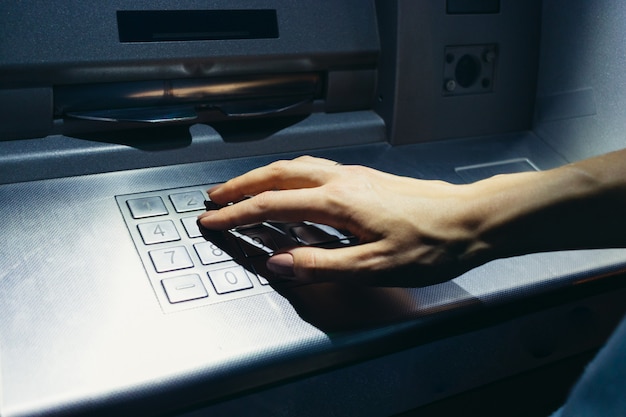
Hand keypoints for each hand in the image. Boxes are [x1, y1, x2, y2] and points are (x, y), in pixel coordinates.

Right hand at [198, 156, 486, 284]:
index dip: (236, 214)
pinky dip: (288, 175)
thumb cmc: (432, 244)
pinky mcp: (366, 178)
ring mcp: (354, 175)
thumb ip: (322, 266)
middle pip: (277, 174)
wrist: (471, 219)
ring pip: (295, 166)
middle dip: (241, 185)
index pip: (272, 205)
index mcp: (338, 201)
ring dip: (263, 176)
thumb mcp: (375, 267)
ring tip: (245, 188)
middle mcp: (342, 180)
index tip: (212, 221)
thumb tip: (280, 264)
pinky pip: (314, 169)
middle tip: (216, 197)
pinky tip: (293, 185)